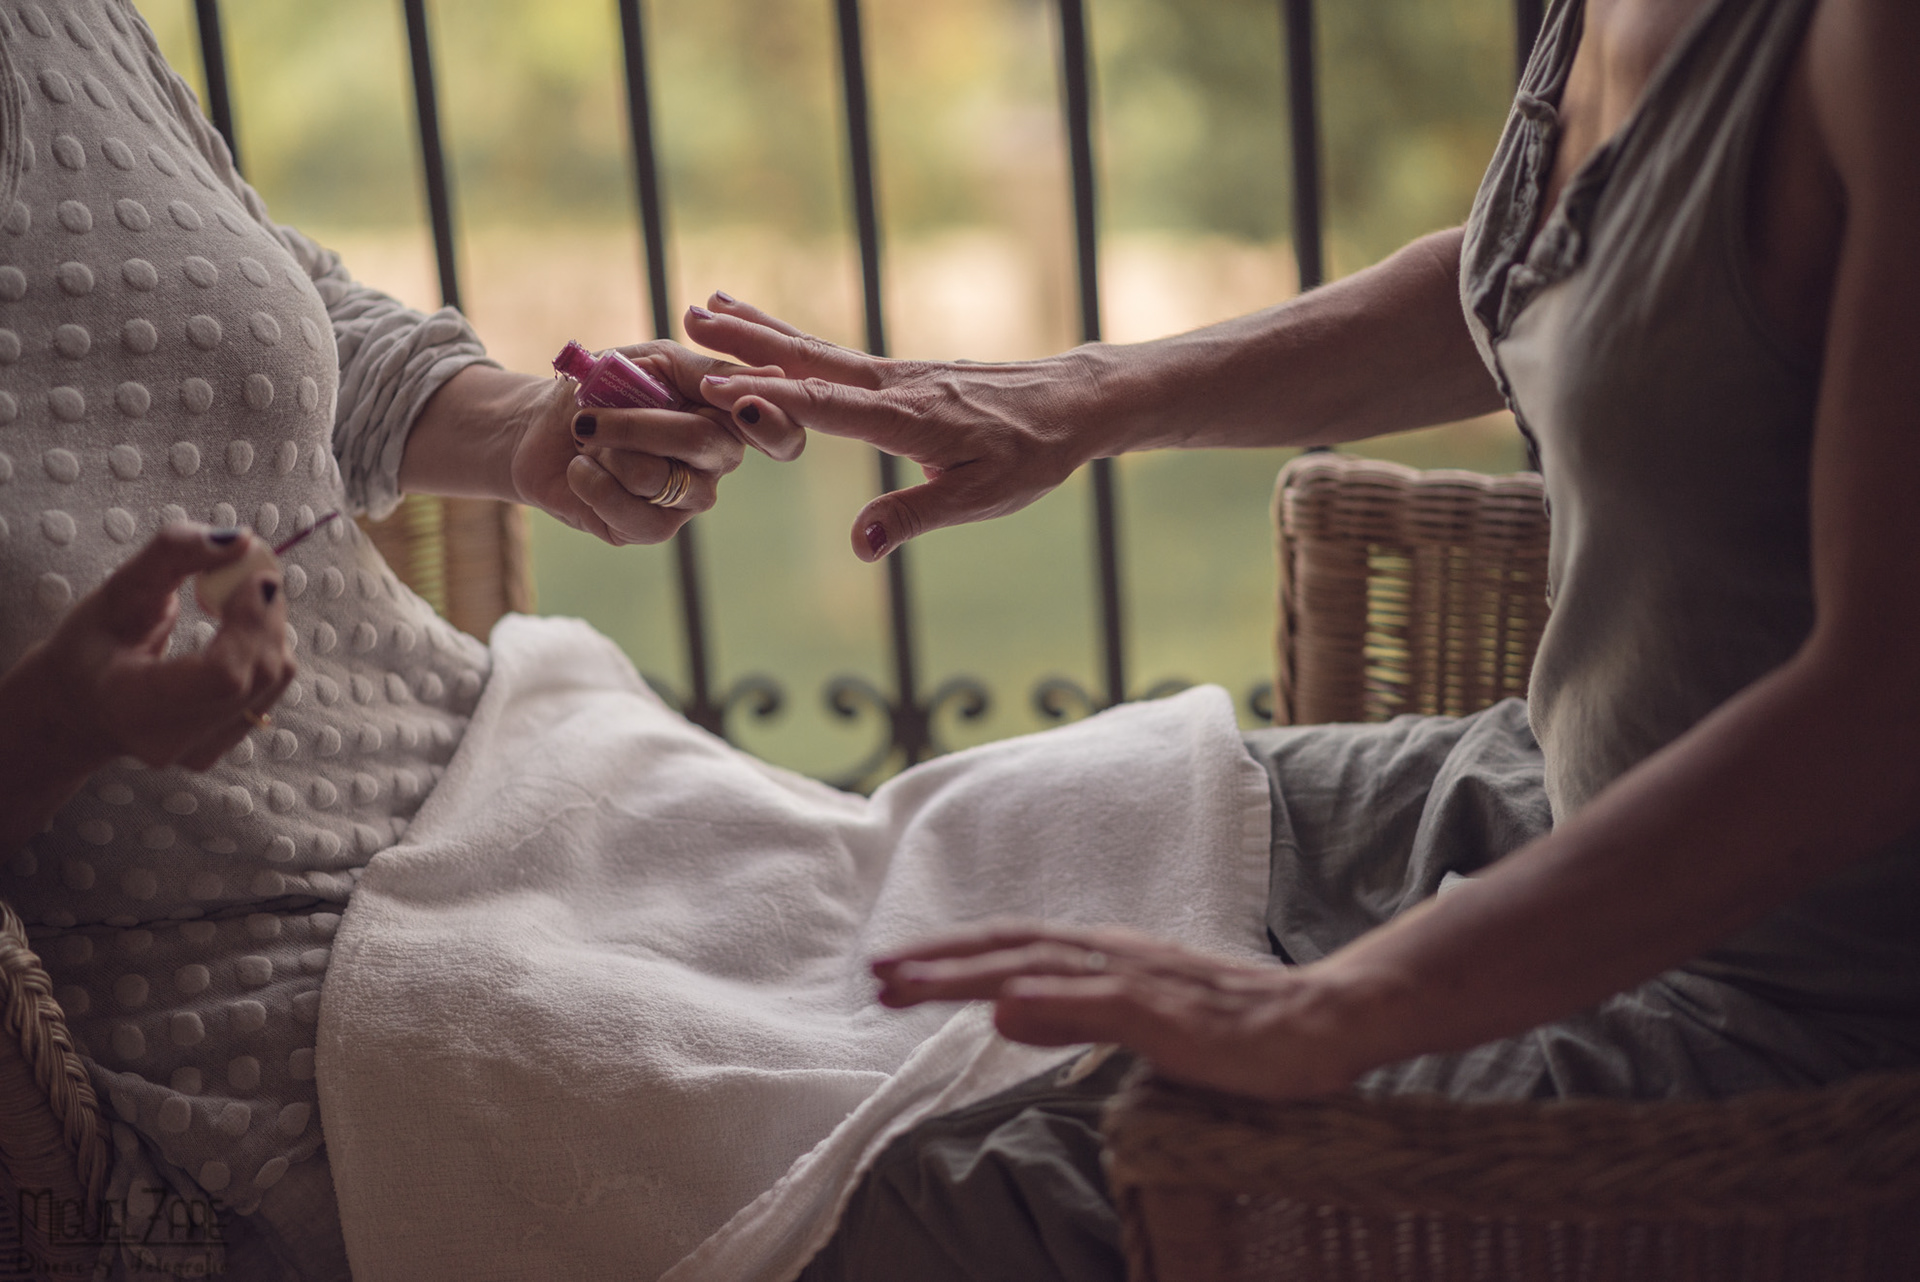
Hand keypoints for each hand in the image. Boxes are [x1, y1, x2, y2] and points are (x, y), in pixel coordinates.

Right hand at [0, 525, 294, 849]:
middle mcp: (169, 740)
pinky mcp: (222, 747)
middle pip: (256, 673)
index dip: (252, 620)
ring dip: (268, 625)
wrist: (82, 704)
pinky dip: (265, 647)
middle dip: (265, 611)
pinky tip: (232, 632)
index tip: (254, 574)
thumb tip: (243, 539)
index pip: (222, 675)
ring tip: (231, 598)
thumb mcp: (117, 589)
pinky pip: (272, 689)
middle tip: (247, 570)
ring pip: (273, 679)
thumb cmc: (93, 642)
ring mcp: (199, 751)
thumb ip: (173, 555)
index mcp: (130, 706)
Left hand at [404, 343, 796, 547]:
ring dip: (605, 450)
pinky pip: (631, 512)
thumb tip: (771, 375)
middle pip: (705, 442)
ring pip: (656, 476)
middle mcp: (717, 462)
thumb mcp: (653, 362)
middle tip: (590, 416)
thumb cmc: (603, 387)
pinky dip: (591, 483)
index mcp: (727, 417)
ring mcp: (687, 499)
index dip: (771, 424)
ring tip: (585, 441)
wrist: (541, 428)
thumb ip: (707, 369)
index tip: (741, 406)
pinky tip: (580, 471)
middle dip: (635, 422)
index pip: (780, 432)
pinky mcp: (651, 529)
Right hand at [685, 295, 1108, 560]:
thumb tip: (858, 546)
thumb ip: (913, 518)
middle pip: (806, 359)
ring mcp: (896, 373)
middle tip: (687, 316)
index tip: (712, 385)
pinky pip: (835, 354)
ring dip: (760, 328)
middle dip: (746, 340)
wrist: (1073, 404)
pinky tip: (774, 335)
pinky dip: (794, 339)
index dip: (766, 397)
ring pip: (816, 348)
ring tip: (708, 304)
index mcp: (905, 417)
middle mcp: (892, 385)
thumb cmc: (1031, 455)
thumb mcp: (979, 499)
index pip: (822, 405)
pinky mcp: (903, 374)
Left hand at [873, 920, 1357, 1099]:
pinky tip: (1003, 1006)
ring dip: (967, 974)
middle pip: (1010, 950)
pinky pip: (1101, 1005)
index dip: (950, 954)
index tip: (892, 967)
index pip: (1013, 948)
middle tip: (873, 974)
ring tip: (906, 984)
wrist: (1324, 1020)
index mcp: (1107, 955)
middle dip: (937, 961)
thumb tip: (1001, 1009)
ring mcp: (1141, 980)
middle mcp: (1114, 954)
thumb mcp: (1139, 1021)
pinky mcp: (1170, 1014)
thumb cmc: (1236, 1027)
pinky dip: (1048, 1002)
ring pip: (1038, 969)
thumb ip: (1071, 1014)